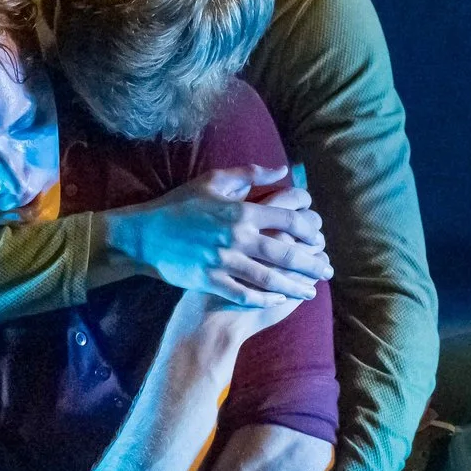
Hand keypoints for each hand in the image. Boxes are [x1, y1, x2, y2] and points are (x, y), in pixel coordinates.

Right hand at [103, 166, 331, 306]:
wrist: (143, 236)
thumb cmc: (178, 205)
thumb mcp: (212, 181)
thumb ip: (249, 174)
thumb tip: (282, 170)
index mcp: (241, 212)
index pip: (289, 221)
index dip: (310, 231)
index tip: (320, 239)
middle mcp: (237, 238)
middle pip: (286, 254)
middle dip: (311, 264)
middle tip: (327, 271)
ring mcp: (224, 262)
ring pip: (269, 278)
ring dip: (294, 286)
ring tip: (311, 291)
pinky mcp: (211, 281)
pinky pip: (244, 294)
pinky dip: (264, 299)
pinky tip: (278, 300)